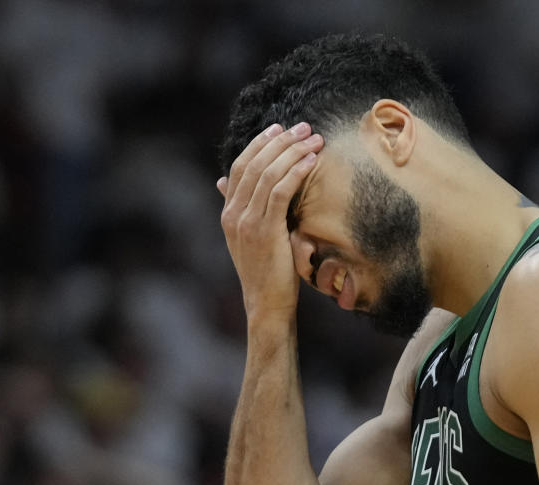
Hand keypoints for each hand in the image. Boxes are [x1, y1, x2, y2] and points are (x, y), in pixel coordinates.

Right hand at [217, 122, 323, 321]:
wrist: (266, 303)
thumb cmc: (266, 272)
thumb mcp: (251, 238)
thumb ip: (244, 210)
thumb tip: (225, 184)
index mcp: (228, 214)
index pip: (240, 167)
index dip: (259, 144)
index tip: (279, 129)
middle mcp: (233, 214)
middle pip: (253, 165)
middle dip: (280, 141)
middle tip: (303, 127)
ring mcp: (247, 222)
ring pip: (268, 174)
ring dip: (293, 152)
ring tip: (314, 140)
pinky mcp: (265, 231)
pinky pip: (280, 192)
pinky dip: (296, 172)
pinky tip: (311, 162)